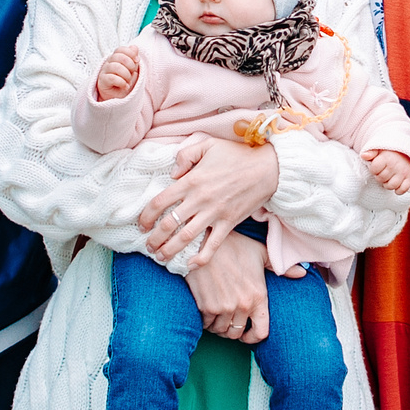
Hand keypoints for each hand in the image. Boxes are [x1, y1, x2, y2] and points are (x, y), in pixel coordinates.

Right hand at [95, 46, 142, 101]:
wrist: (116, 96)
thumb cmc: (124, 82)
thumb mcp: (132, 71)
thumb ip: (133, 59)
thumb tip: (134, 47)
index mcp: (116, 58)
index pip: (120, 49)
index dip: (130, 53)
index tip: (137, 60)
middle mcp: (109, 62)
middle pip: (119, 56)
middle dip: (130, 65)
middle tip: (133, 73)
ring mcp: (105, 71)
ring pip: (116, 67)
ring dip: (126, 75)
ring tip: (129, 81)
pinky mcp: (102, 81)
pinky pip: (112, 78)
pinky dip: (122, 82)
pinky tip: (125, 86)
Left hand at [141, 136, 280, 266]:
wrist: (267, 169)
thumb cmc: (237, 155)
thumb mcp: (208, 145)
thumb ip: (185, 155)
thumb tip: (172, 174)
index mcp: (191, 180)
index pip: (160, 201)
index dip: (146, 216)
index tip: (142, 224)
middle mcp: (199, 199)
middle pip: (169, 224)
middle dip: (154, 238)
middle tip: (148, 246)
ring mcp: (214, 213)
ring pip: (185, 237)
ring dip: (170, 250)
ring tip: (161, 257)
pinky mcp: (229, 223)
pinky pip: (212, 245)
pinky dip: (201, 258)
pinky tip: (191, 265)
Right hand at [187, 230, 271, 343]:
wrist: (205, 242)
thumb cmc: (235, 247)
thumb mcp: (261, 254)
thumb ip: (282, 268)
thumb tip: (302, 273)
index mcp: (258, 296)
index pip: (261, 332)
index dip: (254, 337)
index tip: (248, 334)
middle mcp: (241, 305)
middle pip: (236, 334)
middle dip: (233, 330)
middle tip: (229, 322)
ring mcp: (223, 307)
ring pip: (221, 331)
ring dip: (219, 327)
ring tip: (218, 316)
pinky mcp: (205, 306)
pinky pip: (206, 325)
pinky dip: (206, 321)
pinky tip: (207, 311)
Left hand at [363, 148, 409, 194]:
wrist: (406, 151)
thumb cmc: (389, 152)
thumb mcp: (379, 148)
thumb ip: (370, 152)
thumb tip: (363, 156)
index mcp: (386, 158)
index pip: (374, 169)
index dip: (373, 170)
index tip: (376, 167)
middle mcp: (395, 165)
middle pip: (381, 179)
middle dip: (379, 177)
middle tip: (382, 172)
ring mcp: (403, 172)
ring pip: (391, 186)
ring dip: (387, 184)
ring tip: (388, 179)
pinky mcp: (409, 177)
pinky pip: (403, 189)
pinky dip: (398, 190)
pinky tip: (396, 185)